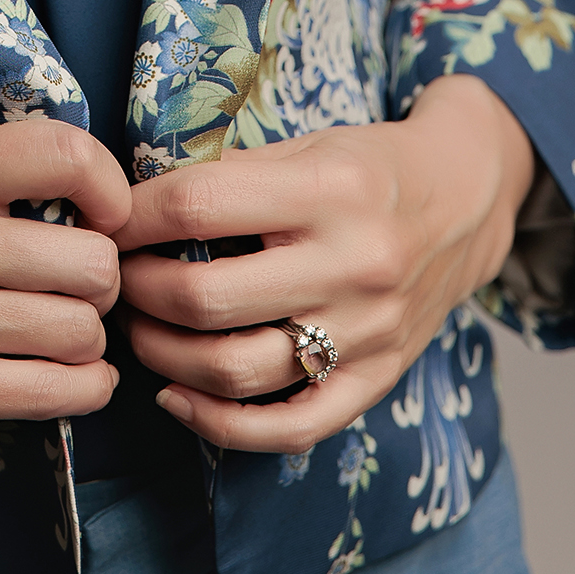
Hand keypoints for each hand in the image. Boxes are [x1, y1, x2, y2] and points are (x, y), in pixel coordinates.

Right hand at [0, 116, 132, 448]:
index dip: (110, 189)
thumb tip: (101, 207)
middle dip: (101, 284)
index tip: (104, 219)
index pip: (62, 154)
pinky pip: (56, 392)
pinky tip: (68, 380)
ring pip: (81, 331)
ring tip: (61, 340)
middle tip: (76, 294)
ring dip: (88, 343)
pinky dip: (83, 390)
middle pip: (91, 262)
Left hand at [116, 80, 535, 454]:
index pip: (198, 207)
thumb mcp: (305, 146)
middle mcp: (354, 266)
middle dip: (138, 290)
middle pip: (206, 298)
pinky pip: (289, 427)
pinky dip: (219, 424)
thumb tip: (131, 211)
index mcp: (330, 191)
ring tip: (138, 328)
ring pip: (237, 371)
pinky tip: (177, 396)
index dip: (134, 217)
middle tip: (115, 279)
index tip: (108, 220)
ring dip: (163, 355)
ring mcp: (368, 334)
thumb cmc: (367, 166)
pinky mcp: (378, 381)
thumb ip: (230, 178)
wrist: (466, 200)